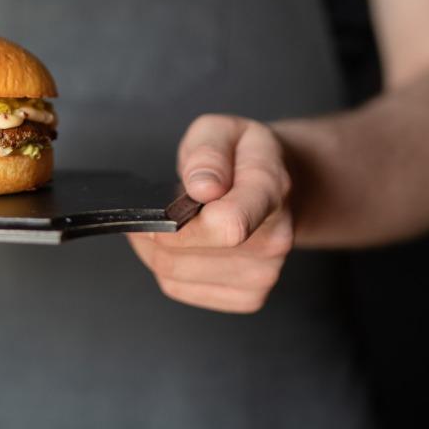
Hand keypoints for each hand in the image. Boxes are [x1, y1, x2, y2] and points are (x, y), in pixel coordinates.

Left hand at [127, 114, 293, 312]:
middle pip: (184, 255)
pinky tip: (178, 245)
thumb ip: (208, 153)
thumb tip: (202, 187)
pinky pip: (179, 288)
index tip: (158, 211)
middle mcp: (275, 239)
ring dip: (154, 249)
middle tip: (151, 208)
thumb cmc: (242, 156)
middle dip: (154, 231)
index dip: (183, 225)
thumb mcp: (222, 131)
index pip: (229, 224)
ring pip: (173, 275)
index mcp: (270, 191)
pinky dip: (166, 268)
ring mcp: (264, 274)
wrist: (277, 186)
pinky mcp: (248, 297)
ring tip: (164, 222)